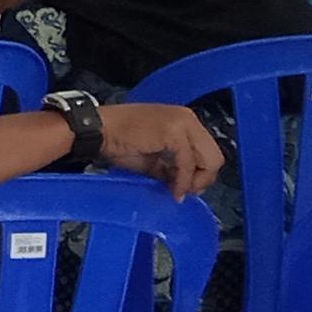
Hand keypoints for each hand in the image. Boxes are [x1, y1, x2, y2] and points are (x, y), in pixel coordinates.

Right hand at [92, 103, 223, 196]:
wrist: (97, 129)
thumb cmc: (117, 141)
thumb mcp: (151, 159)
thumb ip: (171, 168)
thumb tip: (184, 186)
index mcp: (183, 120)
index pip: (207, 150)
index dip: (200, 173)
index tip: (186, 188)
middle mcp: (187, 118)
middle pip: (215, 156)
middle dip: (203, 179)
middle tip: (186, 193)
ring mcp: (182, 123)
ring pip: (208, 160)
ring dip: (195, 181)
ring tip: (178, 192)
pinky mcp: (174, 132)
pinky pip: (188, 163)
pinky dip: (183, 181)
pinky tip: (173, 190)